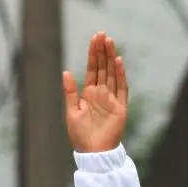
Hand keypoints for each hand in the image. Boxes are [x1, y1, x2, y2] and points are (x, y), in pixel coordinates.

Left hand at [62, 31, 127, 152]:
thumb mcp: (71, 111)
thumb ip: (70, 92)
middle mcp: (101, 94)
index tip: (94, 39)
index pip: (92, 69)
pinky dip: (120, 74)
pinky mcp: (120, 107)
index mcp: (89, 94)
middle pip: (103, 67)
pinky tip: (118, 61)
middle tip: (101, 34)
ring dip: (110, 57)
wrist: (93, 152)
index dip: (93, 54)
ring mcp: (112, 99)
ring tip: (109, 41)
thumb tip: (66, 72)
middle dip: (102, 51)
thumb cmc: (81, 135)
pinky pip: (121, 87)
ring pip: (112, 73)